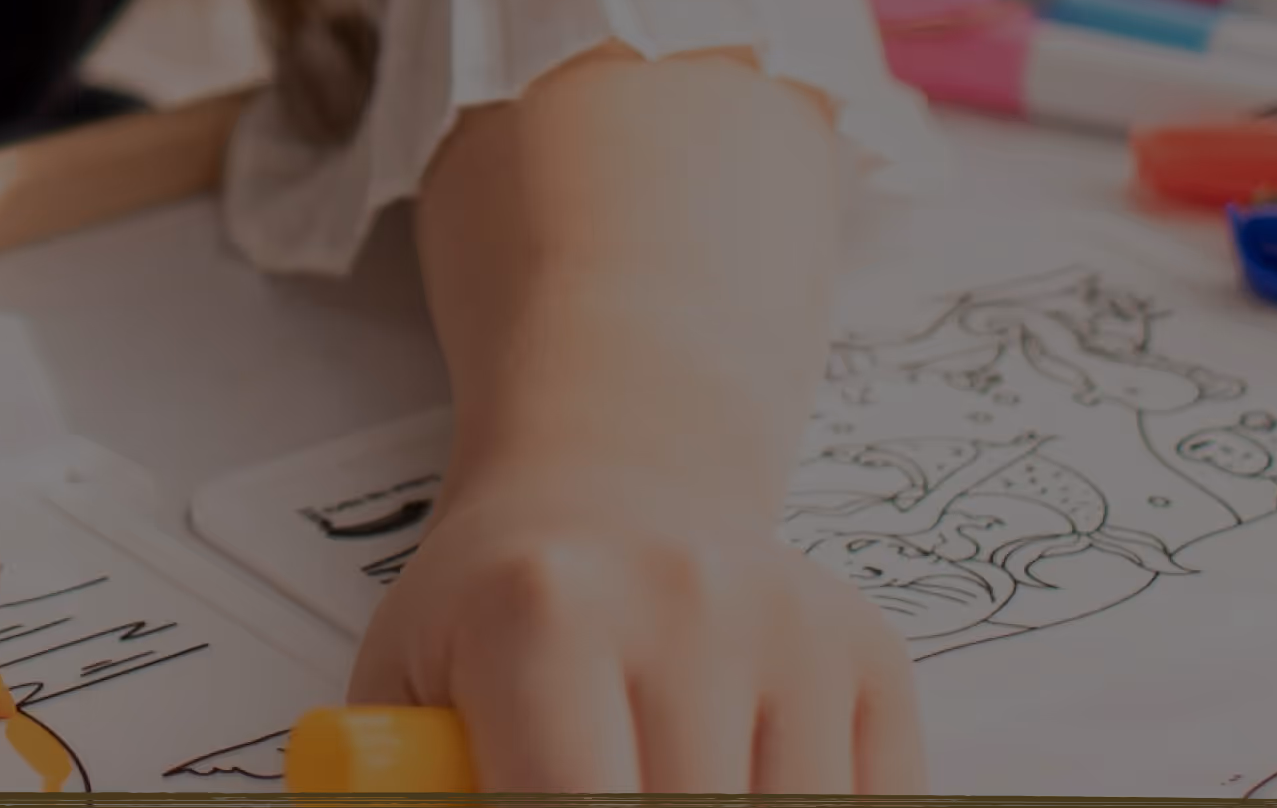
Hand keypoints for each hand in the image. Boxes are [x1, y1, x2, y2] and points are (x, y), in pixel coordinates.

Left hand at [347, 465, 924, 793]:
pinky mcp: (870, 659)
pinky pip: (869, 807)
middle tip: (604, 802)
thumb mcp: (406, 691)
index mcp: (545, 613)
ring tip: (657, 787)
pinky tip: (740, 793)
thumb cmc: (498, 615)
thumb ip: (416, 790)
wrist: (609, 498)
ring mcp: (793, 630)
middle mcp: (685, 605)